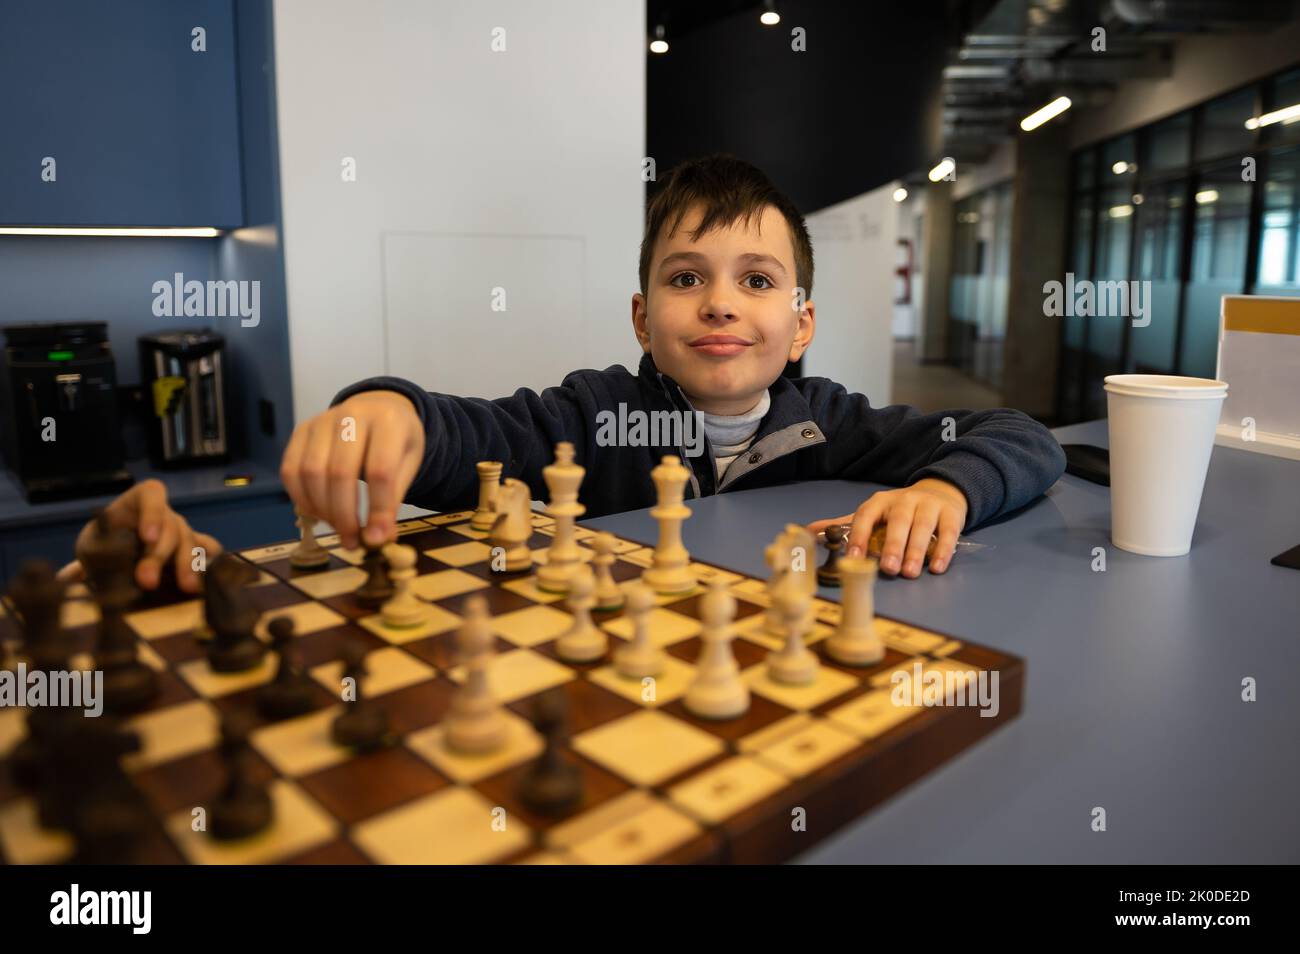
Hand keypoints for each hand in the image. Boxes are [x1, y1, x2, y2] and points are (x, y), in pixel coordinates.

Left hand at [57, 479, 221, 593]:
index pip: (152, 495)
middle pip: (172, 526)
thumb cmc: (102, 544)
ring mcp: (183, 530)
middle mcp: (165, 514)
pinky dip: (209, 562)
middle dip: (159, 555)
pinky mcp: (193, 549)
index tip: (146, 537)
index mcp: (139, 501)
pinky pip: (209, 550)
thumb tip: (68, 576)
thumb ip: (89, 556)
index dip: (152, 513)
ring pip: (191, 541)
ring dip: (187, 565)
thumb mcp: (92, 545)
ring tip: (186, 588)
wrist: (116, 557)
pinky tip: (206, 580)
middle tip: (147, 582)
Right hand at [280, 390, 424, 549]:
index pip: (380, 470)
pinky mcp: (301, 430)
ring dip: (322, 510)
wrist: (378, 408)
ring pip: (311, 472)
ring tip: (338, 528)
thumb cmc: (396, 441)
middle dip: (344, 515)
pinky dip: (301, 498)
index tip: (376, 538)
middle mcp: (352, 414)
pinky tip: (319, 513)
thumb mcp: (409, 464)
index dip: (377, 508)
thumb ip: (393, 499)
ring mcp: (322, 420)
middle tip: (352, 541)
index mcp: (389, 421)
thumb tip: (377, 539)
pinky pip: (290, 469)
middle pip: (340, 473)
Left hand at [807, 478, 967, 578]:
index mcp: (880, 502)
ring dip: (916, 550)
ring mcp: (929, 505)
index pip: (866, 515)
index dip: (859, 536)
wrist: (941, 491)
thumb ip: (845, 526)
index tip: (854, 557)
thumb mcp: (873, 514)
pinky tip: (936, 567)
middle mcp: (904, 500)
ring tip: (909, 572)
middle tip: (888, 568)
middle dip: (892, 545)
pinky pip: (948, 532)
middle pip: (898, 521)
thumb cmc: (900, 510)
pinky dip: (943, 550)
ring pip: (922, 527)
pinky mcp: (950, 514)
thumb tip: (809, 531)